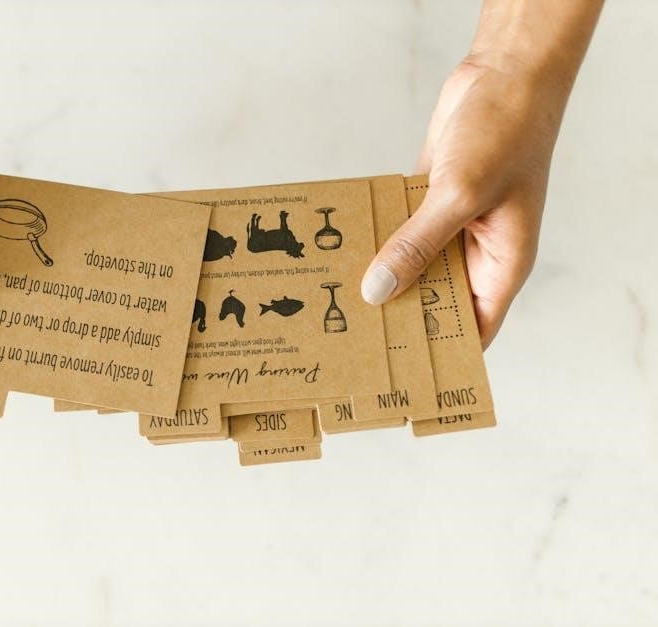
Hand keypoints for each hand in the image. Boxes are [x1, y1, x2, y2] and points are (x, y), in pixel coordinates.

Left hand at [360, 1, 599, 348]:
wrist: (505, 75)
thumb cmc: (507, 133)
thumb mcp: (460, 196)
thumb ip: (418, 245)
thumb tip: (378, 291)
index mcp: (502, 264)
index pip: (473, 328)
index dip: (442, 352)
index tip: (401, 372)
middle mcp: (476, 252)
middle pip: (434, 300)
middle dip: (399, 315)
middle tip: (352, 337)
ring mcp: (452, 226)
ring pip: (412, 264)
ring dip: (381, 275)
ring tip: (335, 301)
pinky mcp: (429, 200)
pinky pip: (399, 229)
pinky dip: (377, 237)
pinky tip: (342, 251)